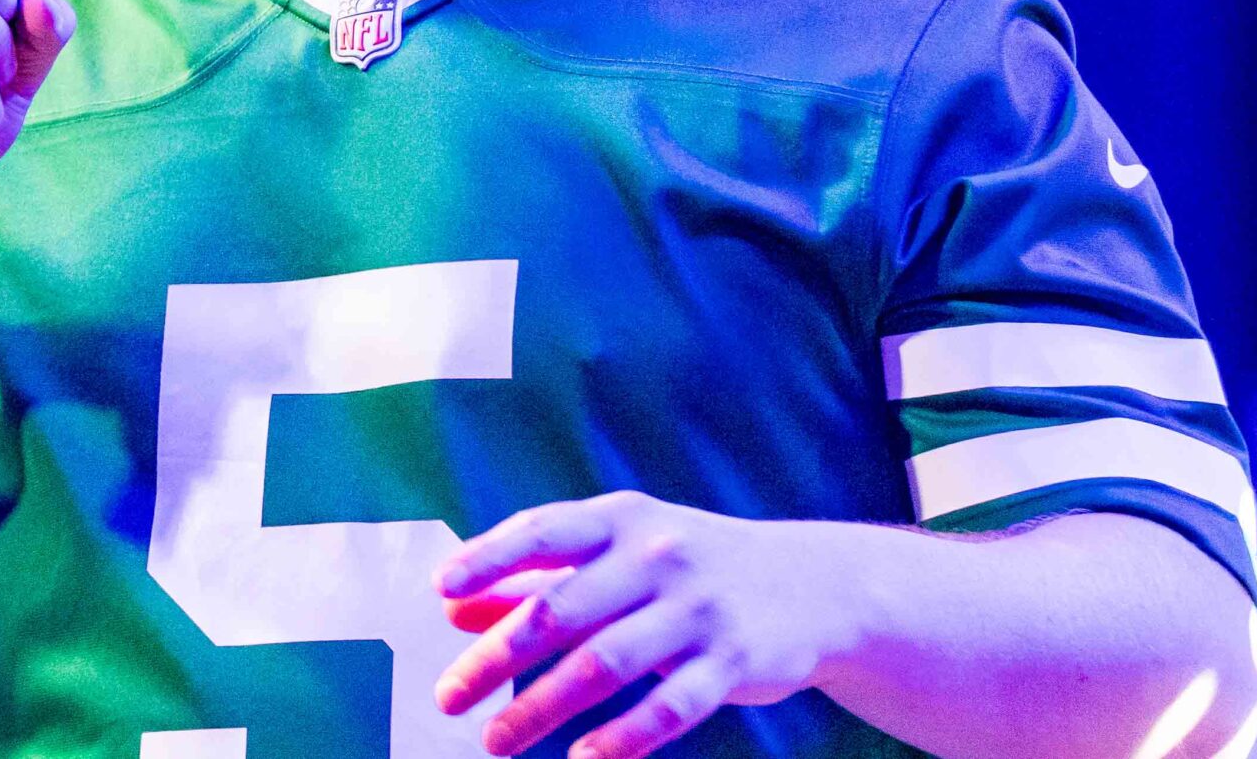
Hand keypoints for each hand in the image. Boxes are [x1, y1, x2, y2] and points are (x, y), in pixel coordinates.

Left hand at [431, 492, 860, 758]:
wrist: (814, 584)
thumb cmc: (688, 568)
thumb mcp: (618, 554)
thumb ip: (535, 577)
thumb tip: (452, 605)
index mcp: (622, 519)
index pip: (544, 531)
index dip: (490, 558)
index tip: (442, 590)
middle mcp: (658, 555)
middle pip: (562, 609)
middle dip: (497, 656)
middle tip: (448, 696)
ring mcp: (698, 608)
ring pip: (606, 663)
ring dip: (543, 706)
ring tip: (496, 741)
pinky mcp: (733, 660)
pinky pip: (670, 706)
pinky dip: (624, 738)